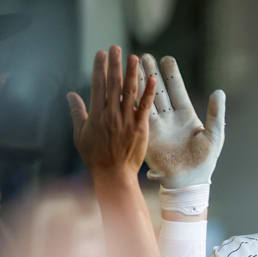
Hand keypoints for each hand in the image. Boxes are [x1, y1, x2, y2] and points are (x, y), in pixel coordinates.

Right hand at [67, 46, 156, 179]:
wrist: (113, 174)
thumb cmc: (95, 156)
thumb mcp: (80, 134)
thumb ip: (77, 112)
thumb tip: (70, 94)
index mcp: (96, 114)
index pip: (97, 85)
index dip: (99, 67)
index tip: (101, 53)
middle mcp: (111, 114)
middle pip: (113, 84)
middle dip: (114, 64)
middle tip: (116, 47)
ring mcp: (126, 120)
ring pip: (129, 91)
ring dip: (132, 73)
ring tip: (135, 57)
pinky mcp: (140, 127)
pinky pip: (145, 106)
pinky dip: (149, 92)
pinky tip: (152, 79)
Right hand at [139, 54, 225, 187]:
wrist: (189, 181)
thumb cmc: (205, 161)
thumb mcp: (214, 135)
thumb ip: (216, 113)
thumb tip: (219, 92)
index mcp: (186, 116)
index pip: (176, 91)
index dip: (171, 76)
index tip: (166, 59)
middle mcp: (169, 118)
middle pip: (158, 91)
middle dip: (150, 74)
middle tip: (142, 56)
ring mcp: (157, 126)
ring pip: (145, 100)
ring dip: (138, 84)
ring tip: (131, 67)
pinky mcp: (147, 135)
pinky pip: (138, 116)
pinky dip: (132, 102)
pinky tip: (125, 88)